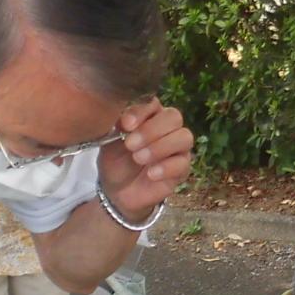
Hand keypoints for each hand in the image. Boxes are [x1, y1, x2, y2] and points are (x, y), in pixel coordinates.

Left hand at [98, 99, 193, 218]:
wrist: (117, 191)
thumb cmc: (116, 160)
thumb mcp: (110, 140)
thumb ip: (118, 125)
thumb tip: (125, 117)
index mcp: (150, 115)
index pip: (154, 103)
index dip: (142, 111)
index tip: (126, 125)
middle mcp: (168, 127)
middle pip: (174, 117)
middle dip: (152, 130)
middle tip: (131, 145)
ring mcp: (178, 148)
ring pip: (184, 137)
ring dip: (160, 147)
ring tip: (139, 159)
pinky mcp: (182, 168)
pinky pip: (183, 163)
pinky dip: (166, 167)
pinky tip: (150, 174)